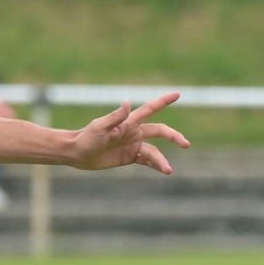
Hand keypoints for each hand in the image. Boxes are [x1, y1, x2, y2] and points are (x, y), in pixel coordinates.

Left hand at [64, 92, 185, 171]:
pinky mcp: (129, 157)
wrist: (77, 153)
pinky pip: (146, 161)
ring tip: (168, 170)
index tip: (178, 94)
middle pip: (159, 132)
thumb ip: (115, 116)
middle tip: (186, 144)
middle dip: (173, 136)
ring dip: (162, 160)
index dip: (163, 101)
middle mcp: (134, 132)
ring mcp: (132, 145)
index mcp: (129, 122)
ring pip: (154, 151)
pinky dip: (156, 165)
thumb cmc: (87, 137)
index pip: (150, 109)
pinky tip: (164, 170)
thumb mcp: (100, 127)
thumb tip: (127, 102)